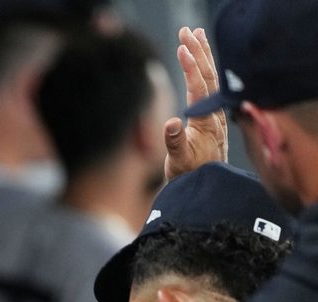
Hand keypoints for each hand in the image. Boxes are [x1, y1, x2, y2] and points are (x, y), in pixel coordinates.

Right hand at [164, 27, 227, 180]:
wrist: (204, 187)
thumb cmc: (189, 175)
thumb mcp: (178, 162)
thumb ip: (174, 142)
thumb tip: (170, 123)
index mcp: (206, 120)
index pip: (199, 86)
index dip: (190, 66)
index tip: (181, 47)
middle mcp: (214, 113)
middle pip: (208, 75)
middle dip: (198, 51)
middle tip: (186, 30)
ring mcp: (214, 114)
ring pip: (211, 77)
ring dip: (203, 55)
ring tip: (194, 35)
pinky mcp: (211, 116)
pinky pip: (209, 86)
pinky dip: (203, 69)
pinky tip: (198, 62)